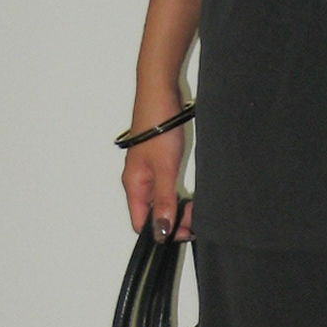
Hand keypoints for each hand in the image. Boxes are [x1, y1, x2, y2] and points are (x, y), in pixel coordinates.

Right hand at [119, 112, 193, 241]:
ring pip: (160, 202)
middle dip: (173, 222)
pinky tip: (189, 193)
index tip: (182, 231)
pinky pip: (165, 188)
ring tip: (194, 207)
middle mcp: (137, 181)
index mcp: (133, 185)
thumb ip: (164, 200)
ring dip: (177, 209)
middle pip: (152, 215)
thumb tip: (161, 230)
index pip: (141, 223)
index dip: (160, 232)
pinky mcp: (158, 162)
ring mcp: (147, 172)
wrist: (160, 93)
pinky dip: (177, 195)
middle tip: (193, 219)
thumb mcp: (165, 168)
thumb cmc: (157, 126)